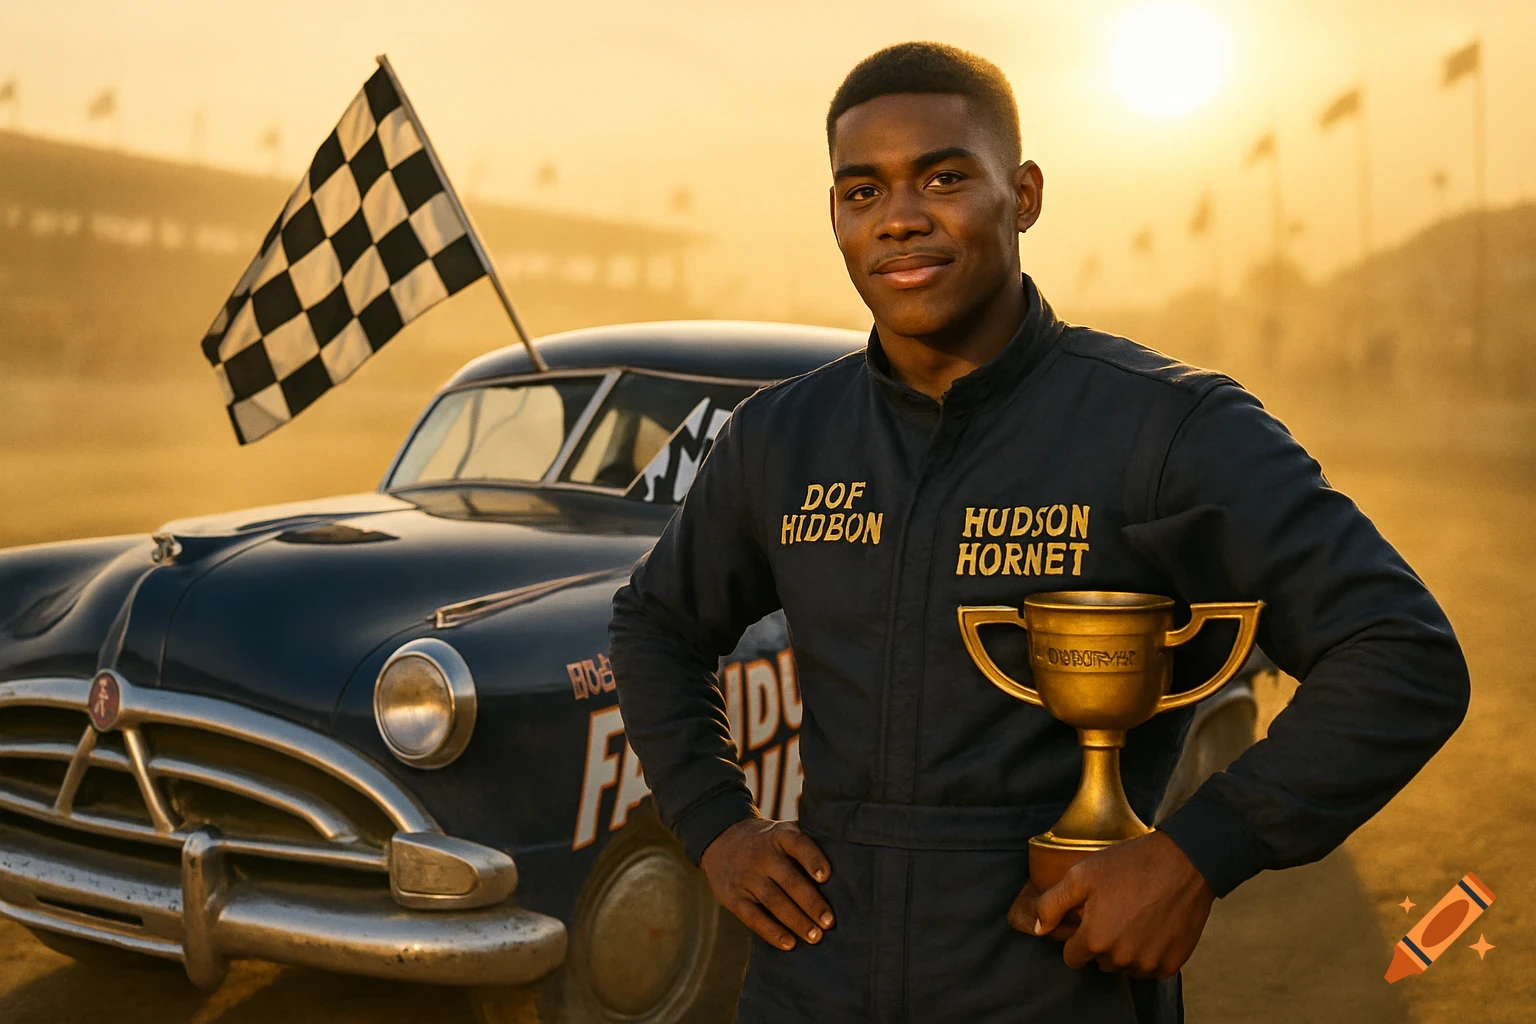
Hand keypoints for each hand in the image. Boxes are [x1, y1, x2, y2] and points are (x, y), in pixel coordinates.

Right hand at [700, 817, 833, 950]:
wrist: (721, 839)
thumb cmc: (768, 842)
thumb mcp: (783, 833)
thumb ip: (807, 847)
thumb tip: (848, 873)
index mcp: (779, 835)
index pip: (797, 844)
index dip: (812, 859)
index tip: (826, 876)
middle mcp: (761, 854)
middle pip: (788, 879)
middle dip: (811, 902)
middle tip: (829, 922)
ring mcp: (745, 876)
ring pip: (773, 901)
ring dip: (796, 921)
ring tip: (815, 937)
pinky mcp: (733, 896)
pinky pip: (753, 917)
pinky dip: (771, 932)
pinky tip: (789, 943)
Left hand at [1007, 831, 1213, 978]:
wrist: (1184, 863)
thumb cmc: (1130, 865)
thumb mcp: (1081, 875)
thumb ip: (1052, 904)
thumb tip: (1039, 929)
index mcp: (1095, 939)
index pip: (1072, 957)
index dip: (1077, 937)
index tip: (1088, 919)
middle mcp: (1120, 959)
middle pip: (1100, 961)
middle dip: (1102, 942)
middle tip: (1114, 911)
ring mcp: (1148, 963)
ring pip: (1125, 967)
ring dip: (1125, 950)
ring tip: (1135, 916)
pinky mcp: (1172, 964)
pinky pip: (1151, 968)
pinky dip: (1150, 953)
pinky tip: (1153, 927)